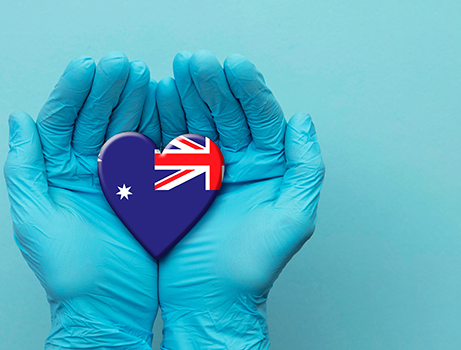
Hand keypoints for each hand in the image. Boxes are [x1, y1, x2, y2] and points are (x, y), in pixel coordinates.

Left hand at [5, 52, 163, 348]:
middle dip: (106, 88)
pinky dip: (156, 126)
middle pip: (93, 118)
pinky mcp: (144, 191)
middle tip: (120, 63)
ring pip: (122, 128)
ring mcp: (114, 180)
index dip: (73, 92)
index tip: (88, 66)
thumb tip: (18, 120)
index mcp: (54, 173)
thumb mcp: (35, 218)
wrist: (108, 308)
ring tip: (142, 75)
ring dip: (131, 100)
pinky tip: (163, 104)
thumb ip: (25, 168)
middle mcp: (82, 171)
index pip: (60, 121)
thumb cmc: (67, 273)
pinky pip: (149, 151)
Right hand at [153, 51, 324, 349]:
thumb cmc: (253, 268)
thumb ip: (304, 167)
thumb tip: (301, 121)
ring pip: (196, 121)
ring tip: (174, 71)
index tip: (232, 65)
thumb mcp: (293, 217)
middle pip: (225, 112)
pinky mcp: (173, 182)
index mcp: (268, 166)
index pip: (259, 116)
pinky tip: (156, 98)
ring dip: (186, 94)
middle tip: (195, 60)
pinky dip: (161, 120)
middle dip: (211, 84)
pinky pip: (168, 143)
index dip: (247, 89)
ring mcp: (203, 170)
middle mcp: (237, 162)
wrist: (209, 301)